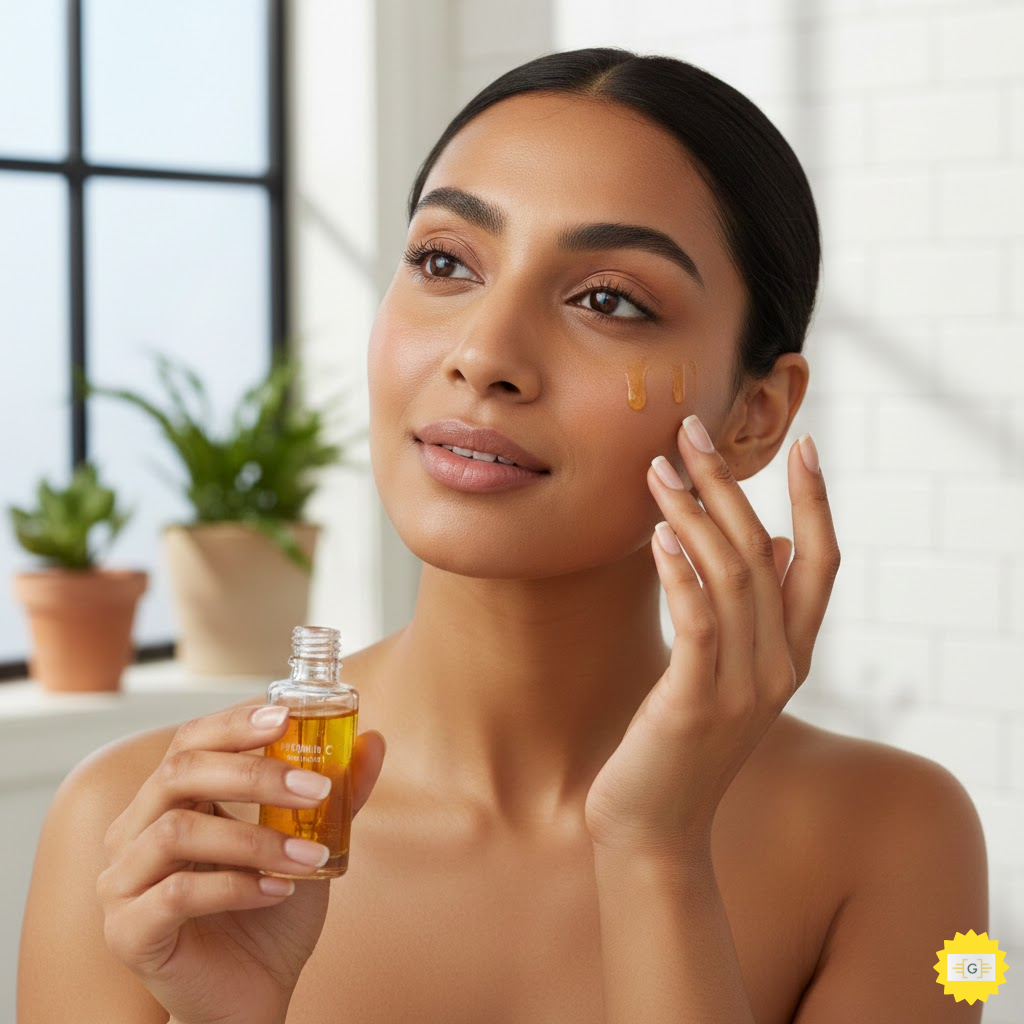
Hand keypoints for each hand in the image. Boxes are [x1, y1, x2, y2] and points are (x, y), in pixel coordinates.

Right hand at [98, 703, 385, 1023]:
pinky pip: (176, 896)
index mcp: (171, 799)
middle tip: (316, 790)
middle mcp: (135, 831)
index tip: (286, 716)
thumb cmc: (272, 910)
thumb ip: (338, 794)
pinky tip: (278, 892)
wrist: (254, 995)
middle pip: (180, 772)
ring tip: (310, 857)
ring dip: (255, 839)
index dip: (235, 722)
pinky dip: (237, 888)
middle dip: (255, 774)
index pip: (191, 740)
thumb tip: (374, 740)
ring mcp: (123, 881)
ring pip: (177, 832)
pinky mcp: (128, 931)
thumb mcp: (310, 842)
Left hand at [585, 415, 839, 857]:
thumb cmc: (680, 743)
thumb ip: (756, 612)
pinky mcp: (695, 703)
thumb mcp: (727, 674)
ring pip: (731, 577)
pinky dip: (681, 572)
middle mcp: (779, 666)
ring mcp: (742, 687)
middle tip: (691, 430)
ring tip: (658, 469)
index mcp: (791, 654)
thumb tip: (778, 541)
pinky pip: (698, 622)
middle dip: (730, 484)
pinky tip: (657, 534)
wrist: (653, 829)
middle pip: (767, 553)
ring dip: (694, 514)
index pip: (822, 563)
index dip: (818, 503)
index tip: (807, 445)